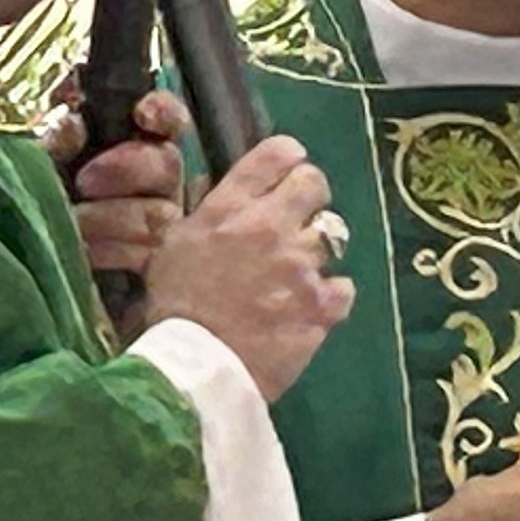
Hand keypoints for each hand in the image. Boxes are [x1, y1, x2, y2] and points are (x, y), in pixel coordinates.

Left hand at [48, 81, 192, 307]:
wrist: (27, 272)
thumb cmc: (38, 210)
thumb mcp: (40, 168)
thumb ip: (57, 142)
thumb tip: (74, 126)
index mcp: (133, 152)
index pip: (168, 123)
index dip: (163, 113)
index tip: (141, 114)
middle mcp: (155, 187)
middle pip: (167, 166)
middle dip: (128, 167)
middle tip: (85, 180)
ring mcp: (161, 230)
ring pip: (159, 213)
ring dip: (111, 216)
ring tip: (74, 223)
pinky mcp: (153, 270)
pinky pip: (148, 256)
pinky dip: (113, 251)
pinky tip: (86, 253)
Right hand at [138, 134, 352, 399]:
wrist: (194, 368)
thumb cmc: (175, 306)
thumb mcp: (175, 245)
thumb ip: (207, 212)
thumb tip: (226, 188)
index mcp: (230, 207)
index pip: (278, 152)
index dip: (288, 159)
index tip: (286, 174)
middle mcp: (271, 226)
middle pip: (315, 183)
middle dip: (311, 197)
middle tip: (298, 220)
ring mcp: (301, 265)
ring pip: (333, 236)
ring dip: (316, 251)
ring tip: (298, 273)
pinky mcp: (322, 304)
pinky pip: (344, 286)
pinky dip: (331, 295)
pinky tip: (312, 306)